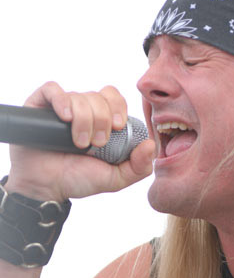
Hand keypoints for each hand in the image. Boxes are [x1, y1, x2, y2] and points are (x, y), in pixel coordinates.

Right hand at [6, 82, 154, 201]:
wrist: (46, 188)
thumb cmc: (77, 180)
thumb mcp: (115, 179)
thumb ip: (138, 167)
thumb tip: (150, 144)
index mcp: (101, 121)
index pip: (115, 98)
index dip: (118, 108)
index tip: (117, 127)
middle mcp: (83, 111)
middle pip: (99, 96)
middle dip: (102, 119)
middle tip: (97, 143)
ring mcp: (61, 108)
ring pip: (79, 96)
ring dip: (84, 120)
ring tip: (79, 143)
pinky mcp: (39, 106)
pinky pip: (52, 89)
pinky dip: (61, 101)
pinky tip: (65, 117)